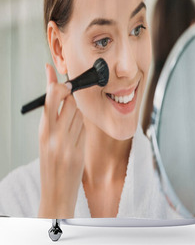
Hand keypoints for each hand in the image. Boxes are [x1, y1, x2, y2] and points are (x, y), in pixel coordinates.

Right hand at [38, 64, 85, 217]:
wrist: (56, 192)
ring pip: (79, 113)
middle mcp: (54, 135)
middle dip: (71, 96)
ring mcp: (67, 143)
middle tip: (70, 96)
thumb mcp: (45, 141)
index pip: (48, 100)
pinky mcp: (79, 150)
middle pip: (68, 102)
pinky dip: (82, 126)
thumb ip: (53, 119)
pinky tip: (77, 135)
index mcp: (43, 131)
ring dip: (78, 113)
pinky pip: (85, 128)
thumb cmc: (51, 164)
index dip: (51, 82)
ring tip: (71, 124)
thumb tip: (61, 96)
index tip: (51, 69)